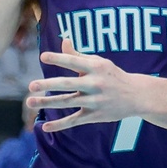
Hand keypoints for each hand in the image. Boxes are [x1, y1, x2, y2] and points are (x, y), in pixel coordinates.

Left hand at [26, 38, 141, 131]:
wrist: (136, 96)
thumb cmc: (112, 76)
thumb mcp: (99, 62)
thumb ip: (78, 55)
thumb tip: (63, 41)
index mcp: (96, 67)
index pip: (74, 61)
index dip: (59, 58)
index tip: (43, 56)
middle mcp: (95, 84)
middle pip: (68, 84)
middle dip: (49, 85)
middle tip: (31, 85)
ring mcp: (95, 101)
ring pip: (67, 102)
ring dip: (47, 103)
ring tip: (30, 102)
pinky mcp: (94, 115)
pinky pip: (74, 120)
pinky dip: (60, 125)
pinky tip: (45, 126)